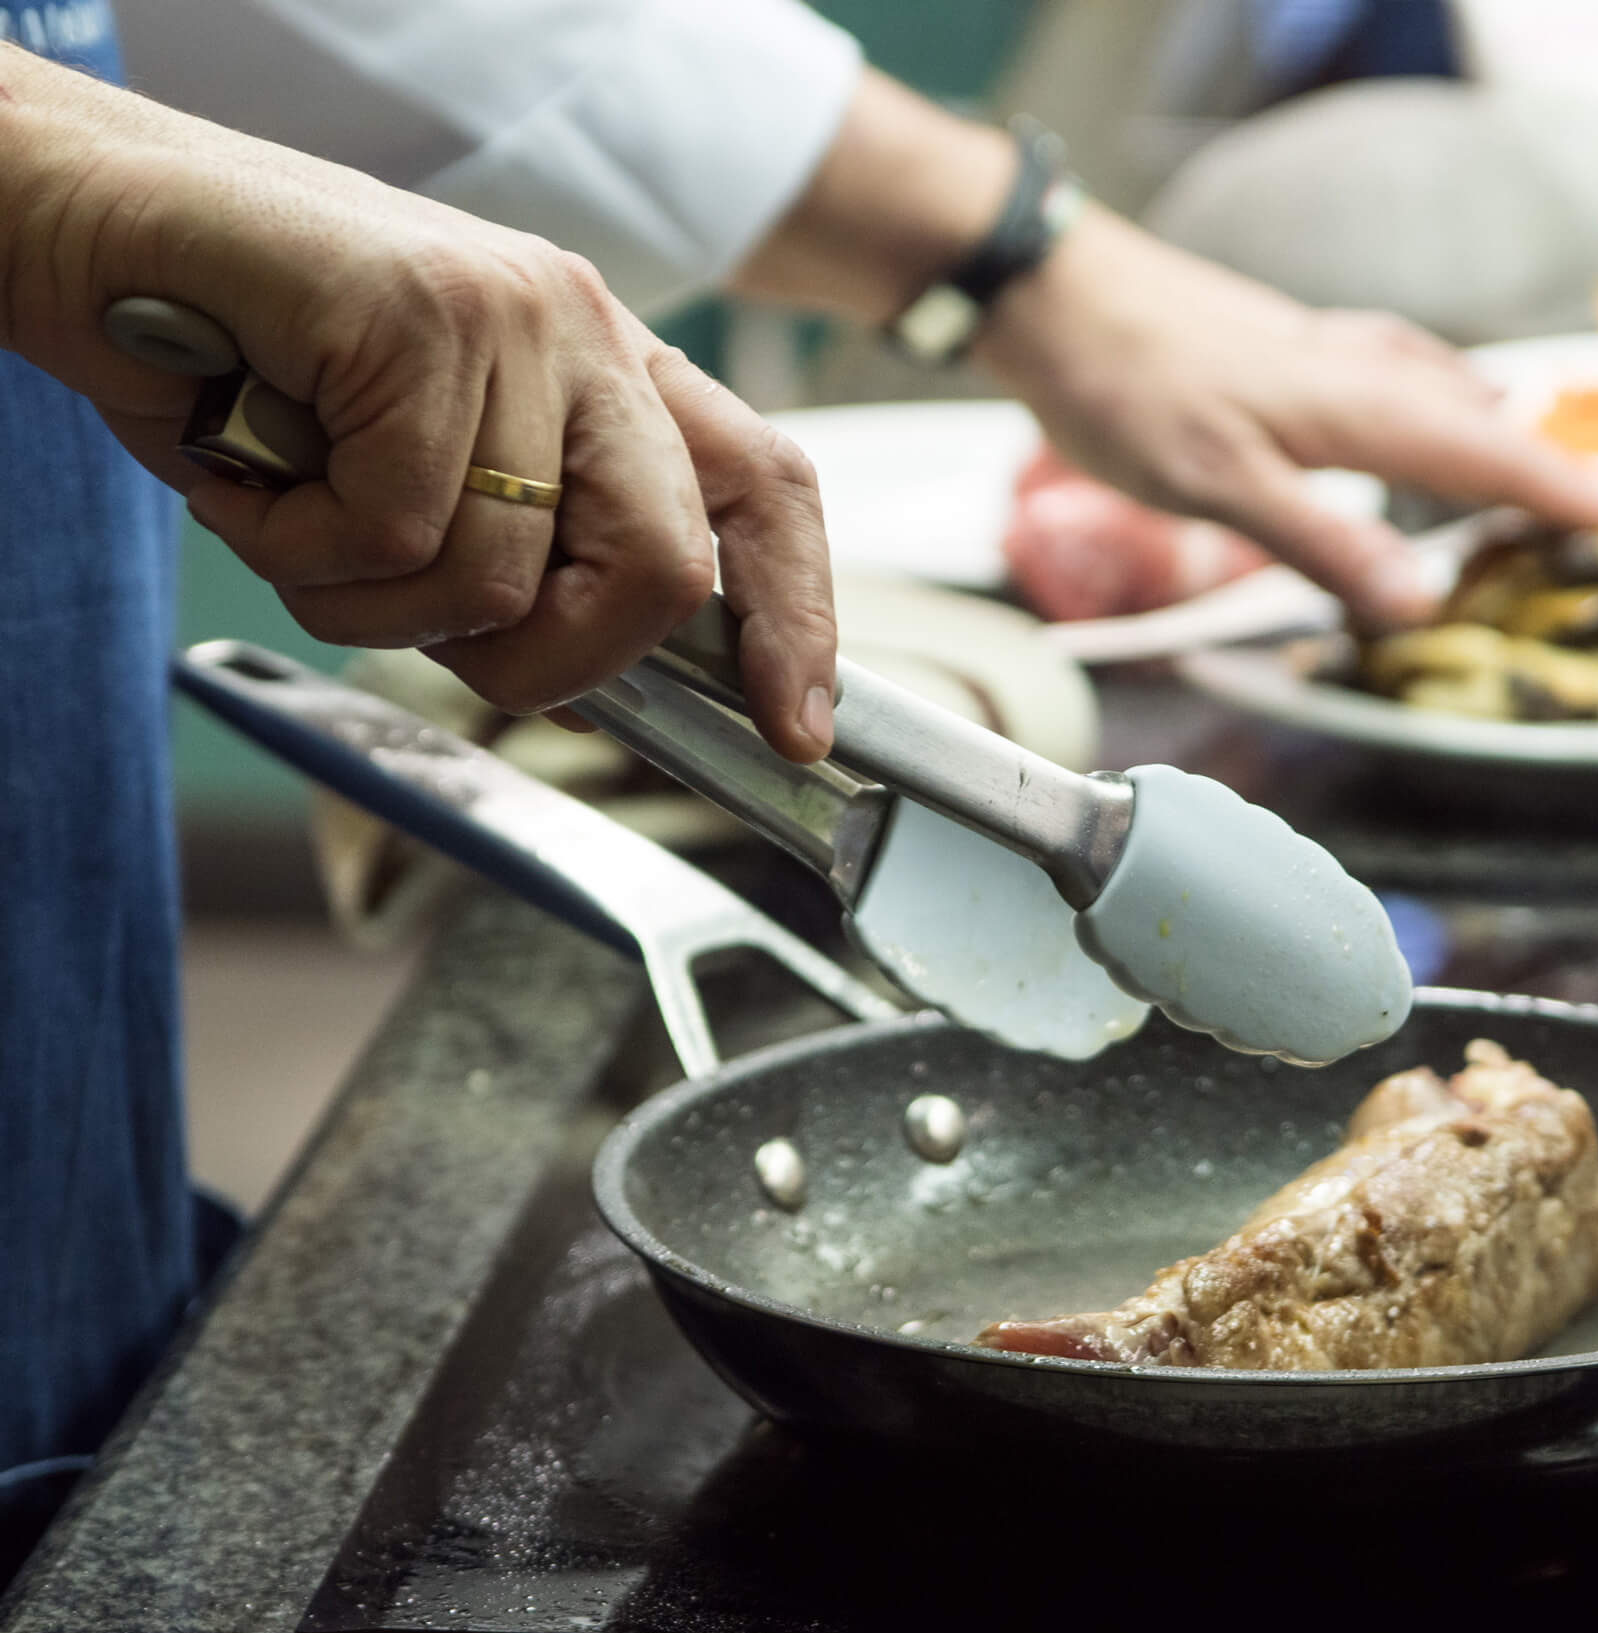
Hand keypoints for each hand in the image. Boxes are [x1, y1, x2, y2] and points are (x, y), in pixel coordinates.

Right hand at [0, 46, 835, 758]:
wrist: (88, 230)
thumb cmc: (248, 370)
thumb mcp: (423, 482)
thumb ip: (528, 562)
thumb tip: (595, 683)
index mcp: (604, 372)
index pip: (763, 492)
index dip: (796, 621)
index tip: (798, 726)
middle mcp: (581, 331)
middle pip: (668, 568)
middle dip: (559, 662)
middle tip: (457, 648)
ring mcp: (510, 313)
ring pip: (506, 577)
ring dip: (378, 607)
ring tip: (303, 515)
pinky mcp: (421, 310)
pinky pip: (397, 533)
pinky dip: (304, 550)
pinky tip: (260, 470)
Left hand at [977, 206, 1597, 627]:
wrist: (1052, 291)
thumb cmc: (1126, 386)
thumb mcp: (1219, 487)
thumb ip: (1319, 541)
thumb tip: (1415, 602)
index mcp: (1352, 408)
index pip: (1484, 454)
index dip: (1560, 489)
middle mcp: (1350, 370)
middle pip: (1472, 419)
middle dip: (1538, 462)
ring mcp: (1314, 353)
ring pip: (1428, 387)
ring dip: (1482, 424)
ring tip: (1522, 448)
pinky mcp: (1277, 348)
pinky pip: (1383, 370)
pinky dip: (1421, 392)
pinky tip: (1402, 392)